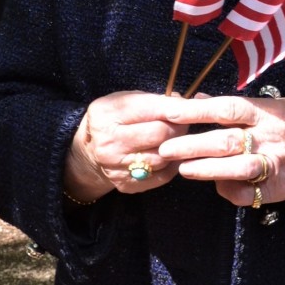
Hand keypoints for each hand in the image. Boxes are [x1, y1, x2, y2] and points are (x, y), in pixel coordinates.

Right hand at [63, 91, 188, 202]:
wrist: (89, 152)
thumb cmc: (113, 119)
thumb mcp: (124, 100)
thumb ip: (153, 100)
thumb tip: (183, 102)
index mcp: (106, 114)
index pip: (151, 109)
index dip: (177, 108)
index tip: (194, 107)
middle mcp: (108, 143)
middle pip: (159, 134)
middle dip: (180, 127)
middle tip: (186, 122)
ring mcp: (116, 167)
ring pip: (163, 157)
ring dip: (178, 146)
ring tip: (180, 137)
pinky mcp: (126, 184)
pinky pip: (161, 176)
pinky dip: (173, 164)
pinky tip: (174, 155)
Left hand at [157, 95, 284, 207]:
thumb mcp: (270, 104)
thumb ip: (235, 107)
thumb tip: (199, 98)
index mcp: (266, 111)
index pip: (227, 108)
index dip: (198, 110)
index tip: (171, 112)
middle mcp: (270, 136)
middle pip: (226, 140)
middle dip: (192, 145)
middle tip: (165, 148)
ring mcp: (275, 163)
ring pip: (236, 168)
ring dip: (207, 169)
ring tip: (183, 169)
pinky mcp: (278, 187)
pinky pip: (248, 193)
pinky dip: (229, 190)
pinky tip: (216, 186)